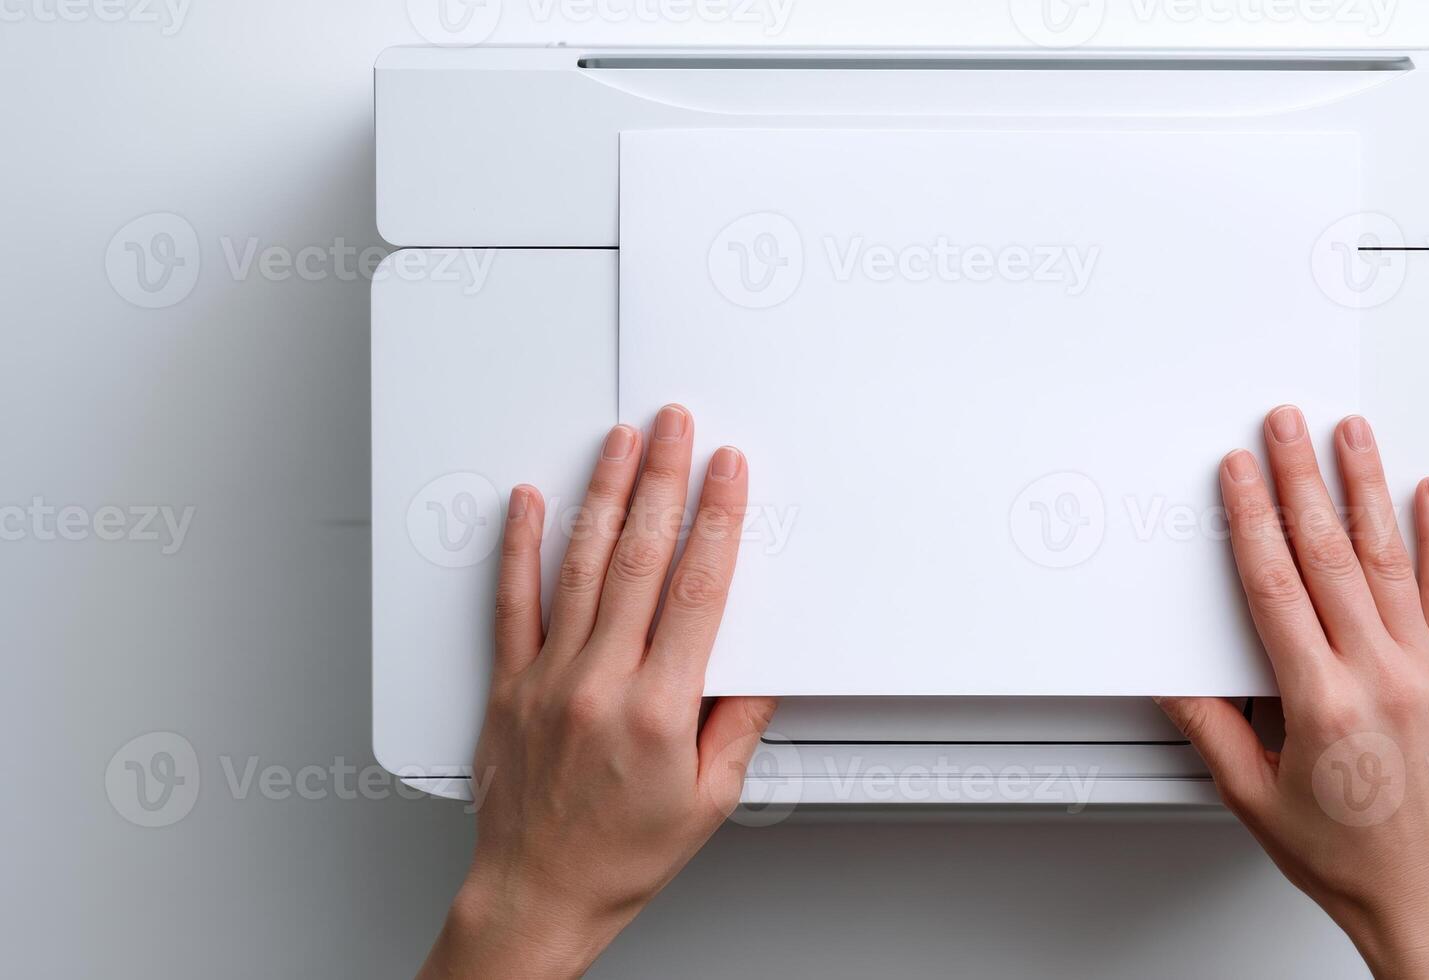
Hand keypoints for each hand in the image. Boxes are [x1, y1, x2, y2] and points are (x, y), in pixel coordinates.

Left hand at [420, 407, 775, 979]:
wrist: (539, 892)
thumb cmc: (622, 854)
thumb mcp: (712, 797)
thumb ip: (739, 722)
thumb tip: (759, 662)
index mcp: (660, 708)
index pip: (699, 589)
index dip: (718, 519)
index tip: (728, 473)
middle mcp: (600, 683)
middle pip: (640, 558)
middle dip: (664, 481)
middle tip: (676, 428)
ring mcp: (549, 678)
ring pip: (580, 565)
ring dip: (605, 495)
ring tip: (620, 444)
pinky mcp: (509, 684)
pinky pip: (512, 603)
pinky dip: (519, 547)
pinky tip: (528, 503)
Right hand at [1158, 409, 1428, 978]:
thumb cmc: (1347, 856)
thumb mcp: (1254, 797)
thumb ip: (1211, 728)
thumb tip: (1172, 677)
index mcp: (1322, 705)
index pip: (1276, 588)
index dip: (1252, 521)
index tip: (1239, 474)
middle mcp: (1380, 677)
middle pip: (1330, 555)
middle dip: (1302, 480)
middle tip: (1286, 425)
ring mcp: (1427, 671)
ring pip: (1390, 559)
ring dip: (1366, 488)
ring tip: (1352, 434)